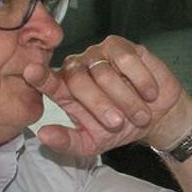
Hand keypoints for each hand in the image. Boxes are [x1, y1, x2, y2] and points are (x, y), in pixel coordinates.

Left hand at [29, 37, 191, 158]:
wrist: (159, 118)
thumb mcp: (93, 144)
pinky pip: (126, 60)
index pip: (48, 80)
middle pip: (78, 79)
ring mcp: (99, 55)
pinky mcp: (122, 47)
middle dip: (99, 106)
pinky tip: (148, 93)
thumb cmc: (122, 128)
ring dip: (125, 99)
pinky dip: (140, 80)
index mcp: (65, 90)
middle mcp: (78, 68)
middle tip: (117, 123)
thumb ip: (68, 142)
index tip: (32, 73)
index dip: (41, 76)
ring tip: (140, 114)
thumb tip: (44, 135)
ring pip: (104, 72)